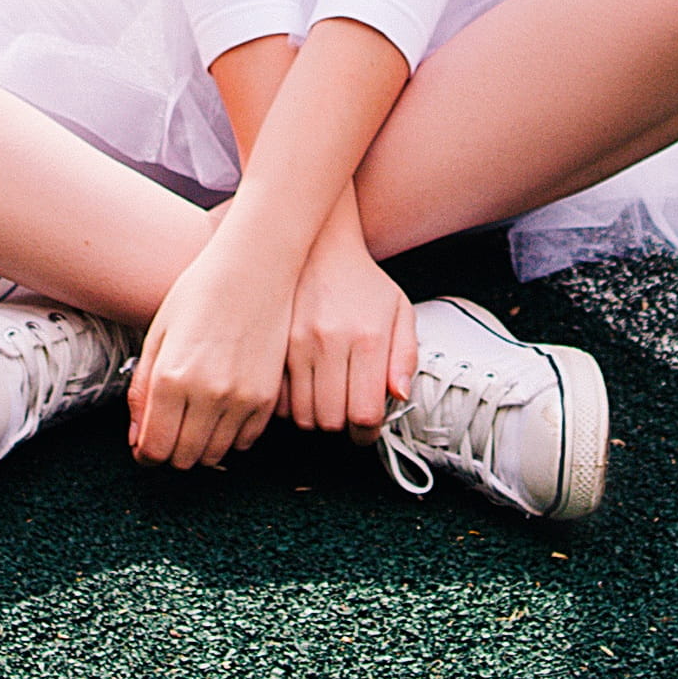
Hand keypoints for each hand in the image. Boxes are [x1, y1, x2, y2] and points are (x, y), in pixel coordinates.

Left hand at [131, 220, 296, 469]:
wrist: (254, 268)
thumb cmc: (199, 294)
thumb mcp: (157, 336)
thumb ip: (142, 391)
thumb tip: (137, 438)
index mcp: (171, 378)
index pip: (154, 449)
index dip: (146, 453)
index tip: (146, 445)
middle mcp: (207, 395)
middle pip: (183, 459)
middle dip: (171, 452)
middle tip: (170, 430)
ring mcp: (242, 399)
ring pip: (215, 455)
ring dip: (200, 446)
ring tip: (196, 418)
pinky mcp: (267, 398)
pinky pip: (245, 441)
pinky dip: (231, 436)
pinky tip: (223, 411)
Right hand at [276, 203, 414, 437]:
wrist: (320, 244)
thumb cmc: (363, 283)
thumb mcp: (400, 311)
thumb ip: (405, 357)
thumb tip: (398, 397)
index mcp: (367, 338)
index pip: (364, 414)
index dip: (367, 433)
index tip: (368, 431)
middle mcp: (330, 342)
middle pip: (330, 421)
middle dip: (341, 428)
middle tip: (347, 415)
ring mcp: (295, 343)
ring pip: (300, 414)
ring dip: (314, 418)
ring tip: (326, 400)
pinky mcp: (272, 343)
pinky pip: (276, 397)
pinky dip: (288, 404)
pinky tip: (302, 390)